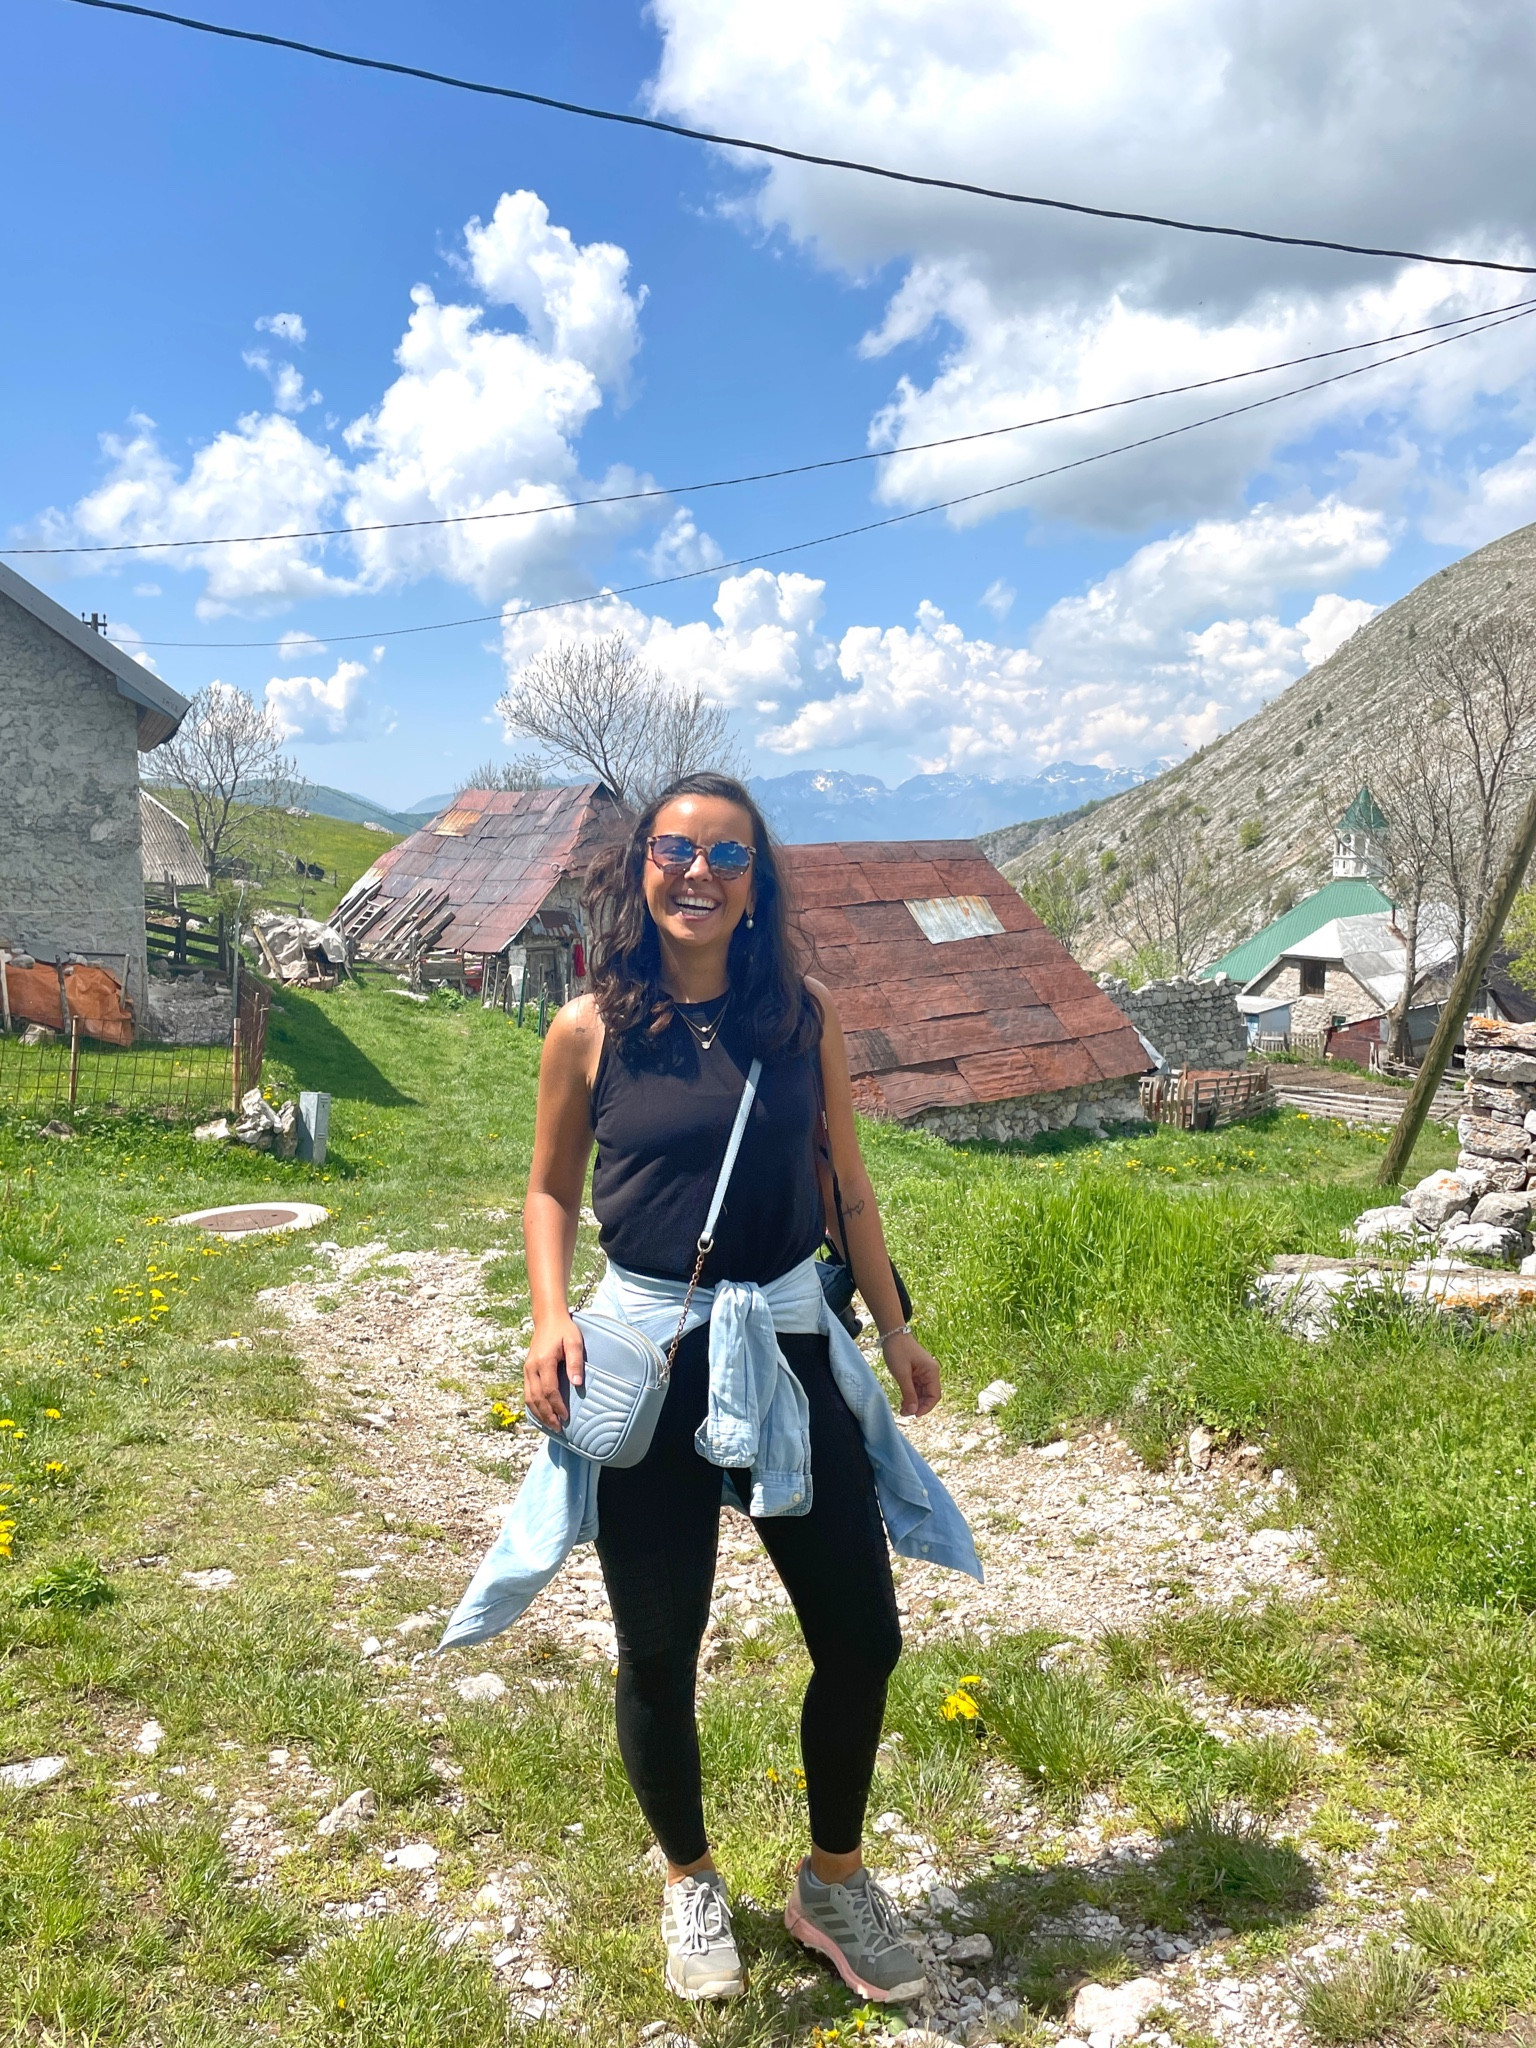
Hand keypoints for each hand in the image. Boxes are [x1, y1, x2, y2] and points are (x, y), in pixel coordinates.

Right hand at [524, 1313, 584, 1430]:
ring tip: (550, 1425)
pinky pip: (527, 1392)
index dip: (557, 1405)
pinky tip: (541, 1414)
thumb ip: (575, 1362)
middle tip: (558, 1428)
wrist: (547, 1319)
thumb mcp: (574, 1342)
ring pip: (529, 1397)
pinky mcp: (527, 1370)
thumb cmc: (564, 1330)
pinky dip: (533, 1406)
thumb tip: (577, 1384)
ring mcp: (527, 1369)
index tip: (566, 1416)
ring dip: (539, 1413)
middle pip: (537, 1397)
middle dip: (547, 1415)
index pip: (549, 1390)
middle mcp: (531, 1367)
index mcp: (544, 1361)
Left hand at [880, 1331, 940, 1417]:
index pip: (934, 1395)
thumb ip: (908, 1393)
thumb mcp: (902, 1374)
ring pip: (922, 1393)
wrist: (892, 1334)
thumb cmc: (898, 1351)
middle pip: (929, 1396)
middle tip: (904, 1413)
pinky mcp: (917, 1373)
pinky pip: (917, 1388)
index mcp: (931, 1371)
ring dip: (914, 1403)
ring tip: (902, 1410)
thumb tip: (912, 1411)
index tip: (914, 1415)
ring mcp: (924, 1373)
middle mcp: (931, 1373)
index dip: (926, 1407)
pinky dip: (910, 1396)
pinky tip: (903, 1402)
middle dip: (918, 1406)